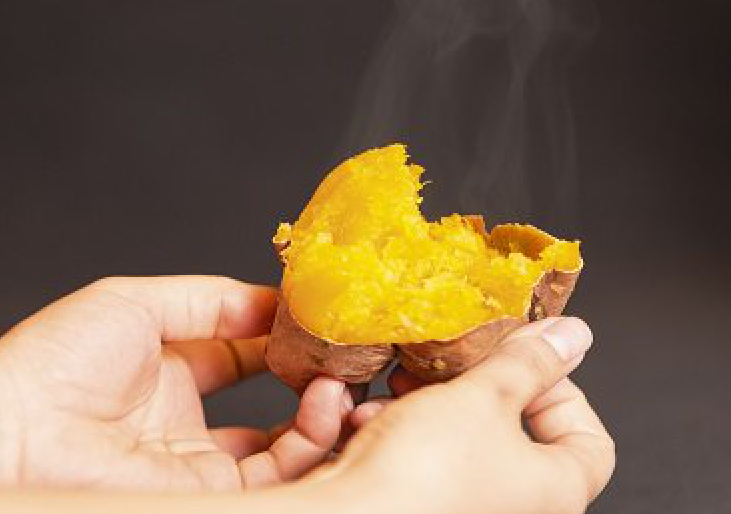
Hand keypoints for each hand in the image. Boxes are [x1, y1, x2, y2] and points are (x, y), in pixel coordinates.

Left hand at [0, 276, 352, 489]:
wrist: (18, 429)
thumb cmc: (56, 362)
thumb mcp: (138, 303)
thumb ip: (211, 299)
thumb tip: (275, 300)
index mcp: (170, 371)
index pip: (246, 354)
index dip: (283, 337)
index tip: (317, 318)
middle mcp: (190, 420)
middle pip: (274, 405)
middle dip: (313, 379)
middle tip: (341, 355)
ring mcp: (201, 460)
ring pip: (289, 444)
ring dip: (323, 410)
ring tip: (337, 380)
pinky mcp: (210, 490)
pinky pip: (280, 472)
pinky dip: (313, 439)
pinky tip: (324, 402)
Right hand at [307, 318, 614, 513]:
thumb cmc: (424, 474)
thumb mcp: (484, 395)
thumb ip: (531, 361)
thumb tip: (573, 337)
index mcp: (555, 492)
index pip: (590, 440)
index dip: (562, 391)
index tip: (525, 361)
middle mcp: (516, 510)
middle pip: (516, 434)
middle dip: (475, 388)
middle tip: (452, 363)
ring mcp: (468, 510)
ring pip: (461, 442)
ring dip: (427, 406)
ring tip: (398, 390)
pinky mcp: (423, 507)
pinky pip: (423, 462)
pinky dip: (399, 434)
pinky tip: (367, 420)